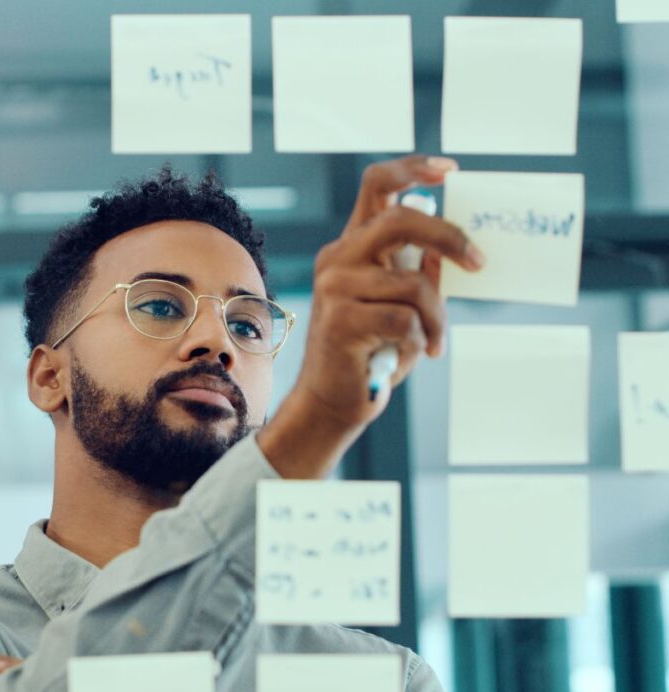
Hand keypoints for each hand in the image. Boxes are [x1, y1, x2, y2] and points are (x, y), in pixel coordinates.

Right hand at [258, 155, 484, 478]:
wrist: (336, 399)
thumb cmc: (375, 349)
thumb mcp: (404, 302)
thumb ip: (421, 269)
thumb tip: (458, 246)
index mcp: (353, 246)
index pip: (378, 185)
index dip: (414, 169)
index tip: (451, 171)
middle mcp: (339, 258)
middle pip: (400, 219)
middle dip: (449, 237)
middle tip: (479, 263)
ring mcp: (334, 287)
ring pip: (413, 282)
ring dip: (437, 317)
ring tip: (435, 340)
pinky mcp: (339, 320)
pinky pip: (405, 319)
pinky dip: (420, 339)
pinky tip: (412, 352)